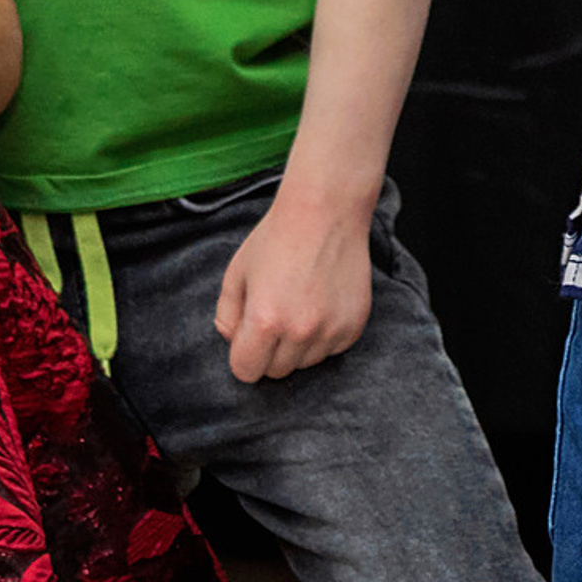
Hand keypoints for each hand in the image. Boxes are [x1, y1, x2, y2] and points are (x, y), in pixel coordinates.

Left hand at [215, 182, 372, 382]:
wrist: (326, 209)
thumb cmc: (278, 237)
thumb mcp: (236, 272)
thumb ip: (226, 315)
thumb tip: (232, 340)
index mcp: (265, 320)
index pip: (246, 371)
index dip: (243, 354)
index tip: (250, 333)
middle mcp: (300, 331)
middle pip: (276, 371)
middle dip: (270, 350)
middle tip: (276, 313)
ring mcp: (332, 329)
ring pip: (305, 363)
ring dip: (298, 345)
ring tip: (301, 304)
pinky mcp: (355, 324)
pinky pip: (332, 350)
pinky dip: (324, 335)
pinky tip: (322, 303)